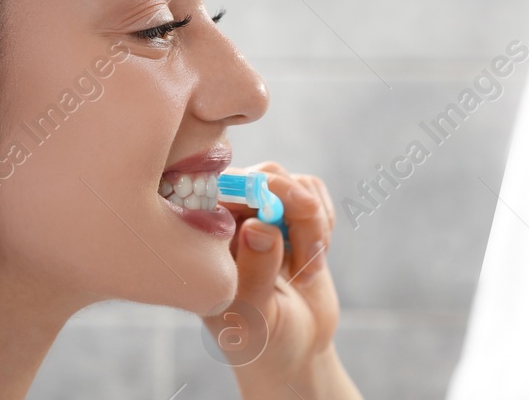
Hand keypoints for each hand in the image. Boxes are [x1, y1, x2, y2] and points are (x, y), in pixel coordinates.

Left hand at [204, 162, 360, 398]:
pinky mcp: (293, 218)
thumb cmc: (260, 340)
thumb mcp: (254, 316)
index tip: (276, 215)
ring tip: (311, 268)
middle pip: (263, 178)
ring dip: (312, 222)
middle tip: (313, 240)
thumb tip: (257, 226)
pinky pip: (313, 193)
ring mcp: (263, 215)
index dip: (252, 190)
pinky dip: (324, 220)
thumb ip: (254, 272)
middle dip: (292, 205)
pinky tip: (317, 257)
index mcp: (203, 240)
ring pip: (294, 185)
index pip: (220, 191)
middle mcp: (229, 220)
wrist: (295, 351)